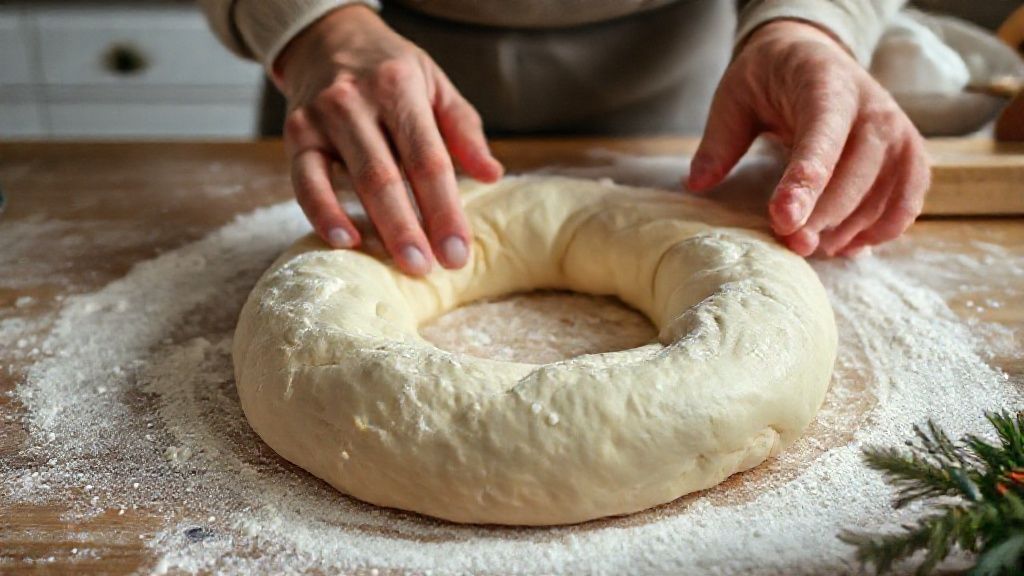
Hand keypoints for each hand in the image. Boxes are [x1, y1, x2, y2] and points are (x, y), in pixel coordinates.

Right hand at [275, 5, 503, 274]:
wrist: (327, 37)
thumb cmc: (390, 69)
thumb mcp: (434, 84)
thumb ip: (463, 129)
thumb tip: (493, 176)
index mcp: (399, 87)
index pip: (428, 159)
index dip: (445, 209)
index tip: (459, 251)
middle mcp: (357, 100)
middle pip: (390, 176)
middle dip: (413, 228)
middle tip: (431, 269)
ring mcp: (321, 117)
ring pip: (353, 181)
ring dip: (379, 228)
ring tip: (403, 265)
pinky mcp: (295, 134)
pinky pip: (305, 182)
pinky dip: (324, 214)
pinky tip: (346, 242)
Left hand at [688, 20, 929, 256]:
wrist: (811, 55)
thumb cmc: (769, 79)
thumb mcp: (734, 97)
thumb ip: (718, 141)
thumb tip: (696, 184)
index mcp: (825, 85)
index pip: (821, 138)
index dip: (805, 183)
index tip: (783, 220)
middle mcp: (872, 106)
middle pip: (857, 173)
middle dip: (823, 216)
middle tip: (791, 246)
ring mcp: (898, 130)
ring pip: (884, 192)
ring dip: (849, 229)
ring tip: (811, 248)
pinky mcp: (909, 153)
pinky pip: (907, 201)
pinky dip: (881, 229)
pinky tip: (846, 246)